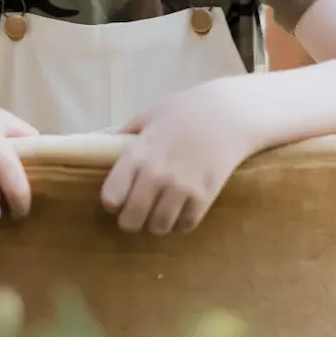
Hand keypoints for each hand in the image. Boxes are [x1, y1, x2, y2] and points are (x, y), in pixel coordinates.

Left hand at [100, 76, 260, 233]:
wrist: (229, 114)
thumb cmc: (187, 110)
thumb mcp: (152, 114)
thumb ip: (129, 132)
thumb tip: (106, 145)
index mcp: (138, 153)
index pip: (111, 196)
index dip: (112, 202)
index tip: (117, 199)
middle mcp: (157, 174)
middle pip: (131, 219)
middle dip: (129, 221)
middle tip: (135, 215)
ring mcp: (182, 187)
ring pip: (159, 226)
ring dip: (156, 224)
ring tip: (159, 213)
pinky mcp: (205, 197)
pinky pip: (185, 225)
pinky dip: (181, 223)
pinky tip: (181, 211)